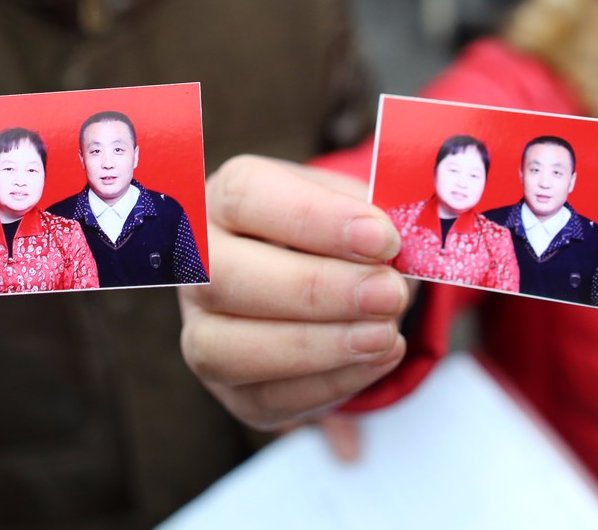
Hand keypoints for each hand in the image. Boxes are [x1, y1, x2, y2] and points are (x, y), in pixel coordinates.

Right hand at [178, 156, 407, 430]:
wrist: (330, 278)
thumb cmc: (338, 232)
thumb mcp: (355, 205)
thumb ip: (375, 216)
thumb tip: (401, 246)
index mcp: (223, 197)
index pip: (246, 197)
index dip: (314, 219)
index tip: (382, 238)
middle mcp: (196, 262)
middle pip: (222, 276)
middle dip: (314, 289)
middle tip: (388, 293)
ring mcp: (202, 329)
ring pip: (224, 349)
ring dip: (315, 346)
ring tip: (385, 334)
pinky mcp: (228, 387)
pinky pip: (263, 399)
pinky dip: (329, 382)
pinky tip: (378, 358)